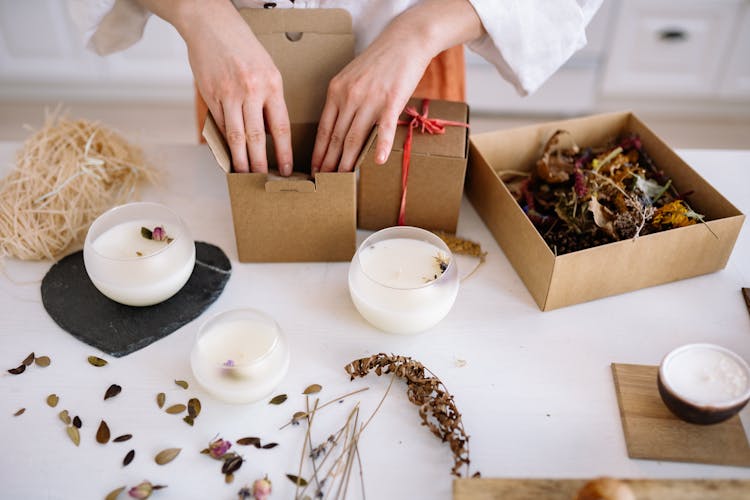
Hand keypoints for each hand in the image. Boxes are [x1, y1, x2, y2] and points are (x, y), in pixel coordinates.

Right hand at [176, 1, 292, 173]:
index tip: (287, 169)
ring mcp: (228, 93)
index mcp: (272, 85)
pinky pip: (218, 125)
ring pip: (235, 136)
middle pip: (257, 137)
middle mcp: (251, 90)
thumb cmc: (243, 47)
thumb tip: (272, 133)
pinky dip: (223, 142)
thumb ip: (270, 100)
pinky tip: (227, 154)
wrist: (211, 25)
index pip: (281, 127)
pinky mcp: (210, 94)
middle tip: (262, 180)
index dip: (284, 152)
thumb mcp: (268, 69)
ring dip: (239, 159)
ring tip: (243, 174)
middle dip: (260, 163)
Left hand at [310, 30, 429, 173]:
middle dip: (329, 162)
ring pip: (356, 137)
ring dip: (349, 161)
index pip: (324, 129)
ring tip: (344, 178)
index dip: (319, 152)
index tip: (315, 169)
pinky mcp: (392, 100)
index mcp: (337, 91)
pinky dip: (381, 146)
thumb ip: (342, 100)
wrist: (404, 41)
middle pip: (337, 137)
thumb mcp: (351, 77)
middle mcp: (350, 96)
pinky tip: (378, 161)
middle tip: (325, 181)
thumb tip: (336, 127)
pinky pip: (385, 128)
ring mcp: (370, 99)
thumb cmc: (378, 61)